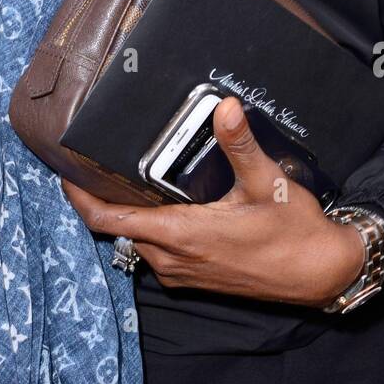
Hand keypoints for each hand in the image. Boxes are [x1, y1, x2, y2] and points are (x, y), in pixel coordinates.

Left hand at [61, 96, 364, 306]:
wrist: (320, 273)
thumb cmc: (293, 231)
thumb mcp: (267, 183)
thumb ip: (240, 144)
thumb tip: (225, 107)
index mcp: (182, 234)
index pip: (110, 220)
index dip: (79, 198)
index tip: (64, 174)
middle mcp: (174, 258)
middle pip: (117, 228)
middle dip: (100, 198)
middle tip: (93, 162)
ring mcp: (182, 272)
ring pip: (135, 240)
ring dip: (125, 213)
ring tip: (120, 176)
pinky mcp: (193, 277)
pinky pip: (155, 252)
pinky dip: (146, 226)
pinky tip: (159, 201)